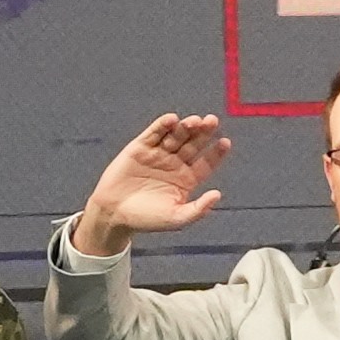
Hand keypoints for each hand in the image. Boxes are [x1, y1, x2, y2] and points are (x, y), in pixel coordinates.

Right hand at [78, 113, 232, 255]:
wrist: (114, 213)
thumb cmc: (147, 219)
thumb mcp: (176, 218)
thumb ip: (198, 209)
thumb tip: (218, 195)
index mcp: (187, 178)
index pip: (206, 162)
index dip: (216, 152)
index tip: (225, 142)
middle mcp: (175, 163)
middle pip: (193, 144)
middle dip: (203, 132)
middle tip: (212, 121)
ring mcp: (158, 153)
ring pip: (176, 136)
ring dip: (185, 127)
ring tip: (194, 121)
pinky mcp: (140, 147)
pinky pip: (154, 133)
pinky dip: (162, 125)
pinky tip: (172, 119)